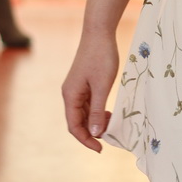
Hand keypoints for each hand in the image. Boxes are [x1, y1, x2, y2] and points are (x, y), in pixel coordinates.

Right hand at [62, 35, 119, 152]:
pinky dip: (97, 112)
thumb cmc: (101, 57)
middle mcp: (70, 94)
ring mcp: (76, 88)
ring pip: (83, 113)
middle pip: (78, 121)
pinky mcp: (83, 83)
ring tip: (112, 124)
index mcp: (70, 96)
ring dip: (95, 122)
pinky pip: (88, 104)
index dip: (86, 140)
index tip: (101, 149)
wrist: (99, 32)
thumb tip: (95, 134)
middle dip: (92, 132)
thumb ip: (98, 111)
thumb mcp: (102, 87)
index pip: (74, 126)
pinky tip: (108, 112)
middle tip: (110, 137)